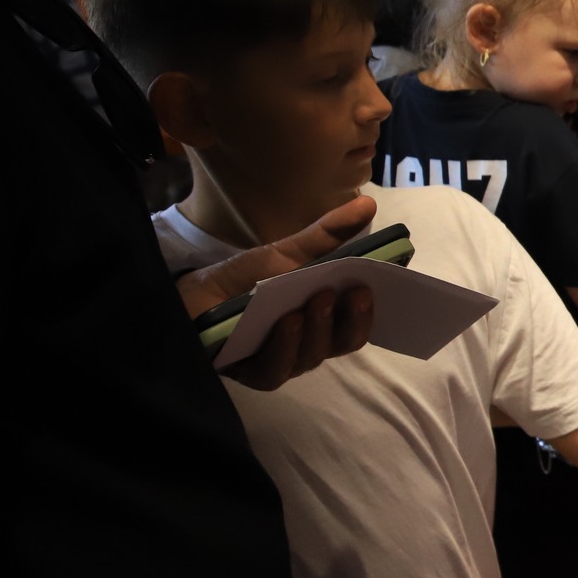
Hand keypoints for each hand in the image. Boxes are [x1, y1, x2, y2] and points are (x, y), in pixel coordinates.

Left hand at [176, 195, 377, 391]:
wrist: (193, 298)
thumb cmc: (247, 279)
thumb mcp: (290, 252)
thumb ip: (329, 234)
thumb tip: (368, 203)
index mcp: (328, 319)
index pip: (360, 319)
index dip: (375, 305)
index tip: (383, 282)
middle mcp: (312, 344)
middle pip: (345, 341)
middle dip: (354, 318)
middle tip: (357, 291)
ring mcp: (286, 361)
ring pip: (314, 354)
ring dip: (319, 326)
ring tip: (317, 298)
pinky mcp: (254, 374)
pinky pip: (277, 368)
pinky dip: (286, 344)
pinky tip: (286, 321)